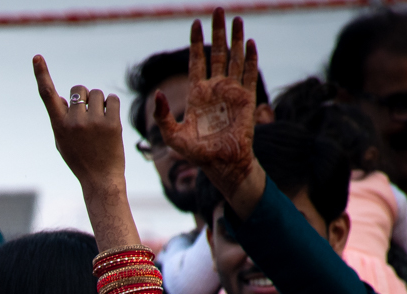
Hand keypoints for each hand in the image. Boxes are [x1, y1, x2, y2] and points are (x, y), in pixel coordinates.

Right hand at [33, 57, 125, 193]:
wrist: (101, 180)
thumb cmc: (80, 160)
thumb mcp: (63, 142)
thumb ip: (61, 118)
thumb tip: (64, 98)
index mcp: (58, 126)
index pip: (47, 95)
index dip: (41, 74)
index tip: (37, 57)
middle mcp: (74, 122)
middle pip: (79, 89)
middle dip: (83, 97)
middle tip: (87, 116)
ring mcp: (93, 122)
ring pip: (97, 93)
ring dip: (99, 103)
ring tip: (99, 122)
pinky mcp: (112, 124)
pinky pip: (112, 100)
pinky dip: (112, 106)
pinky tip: (110, 121)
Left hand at [152, 8, 260, 196]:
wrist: (222, 165)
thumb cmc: (197, 154)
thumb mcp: (173, 136)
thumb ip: (162, 116)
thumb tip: (157, 94)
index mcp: (197, 94)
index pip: (196, 61)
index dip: (196, 42)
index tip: (195, 23)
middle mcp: (215, 89)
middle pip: (217, 53)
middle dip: (217, 32)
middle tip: (218, 10)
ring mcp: (231, 92)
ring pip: (234, 59)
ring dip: (235, 39)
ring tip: (236, 18)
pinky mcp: (246, 100)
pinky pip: (249, 74)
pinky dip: (249, 57)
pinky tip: (248, 42)